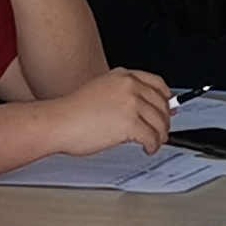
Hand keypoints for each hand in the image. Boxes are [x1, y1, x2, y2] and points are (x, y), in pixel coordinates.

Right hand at [56, 66, 174, 154]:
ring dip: (160, 136)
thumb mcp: (100, 91)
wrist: (57, 122)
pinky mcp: (130, 124)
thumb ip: (123, 95)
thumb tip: (142, 108)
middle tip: (162, 130)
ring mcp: (131, 104)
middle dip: (164, 120)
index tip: (168, 106)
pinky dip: (153, 146)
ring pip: (159, 122)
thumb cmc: (71, 111)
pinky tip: (147, 149)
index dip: (165, 98)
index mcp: (122, 76)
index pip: (157, 83)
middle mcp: (129, 87)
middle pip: (161, 104)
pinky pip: (152, 137)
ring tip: (154, 142)